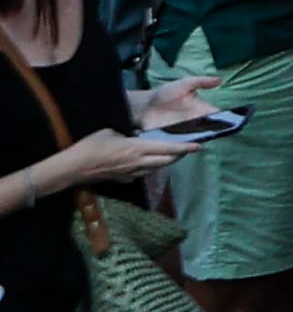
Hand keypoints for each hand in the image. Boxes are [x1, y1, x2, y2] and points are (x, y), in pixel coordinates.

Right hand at [47, 121, 206, 195]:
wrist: (73, 168)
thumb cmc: (91, 146)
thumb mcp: (112, 132)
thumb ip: (129, 135)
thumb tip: (136, 136)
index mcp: (137, 148)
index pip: (167, 148)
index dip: (185, 148)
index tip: (200, 146)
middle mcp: (138, 163)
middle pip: (166, 161)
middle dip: (180, 155)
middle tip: (191, 148)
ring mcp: (131, 174)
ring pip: (156, 168)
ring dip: (168, 162)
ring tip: (176, 155)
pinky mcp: (123, 180)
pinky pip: (143, 174)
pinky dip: (152, 167)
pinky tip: (151, 163)